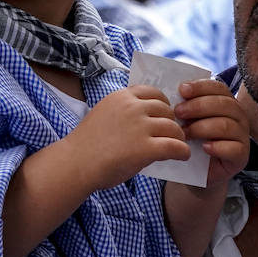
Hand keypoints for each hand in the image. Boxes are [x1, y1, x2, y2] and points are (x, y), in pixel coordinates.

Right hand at [67, 86, 188, 190]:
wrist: (75, 164)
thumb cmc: (87, 145)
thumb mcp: (104, 114)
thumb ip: (125, 112)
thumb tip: (150, 118)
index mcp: (121, 97)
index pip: (153, 93)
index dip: (163, 105)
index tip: (164, 116)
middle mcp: (133, 107)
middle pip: (166, 110)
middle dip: (171, 122)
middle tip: (173, 134)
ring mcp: (140, 127)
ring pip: (173, 128)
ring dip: (179, 137)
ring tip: (178, 146)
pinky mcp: (145, 148)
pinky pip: (175, 146)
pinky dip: (182, 151)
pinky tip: (182, 156)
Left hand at [174, 79, 250, 186]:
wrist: (196, 172)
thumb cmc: (191, 141)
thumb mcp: (187, 121)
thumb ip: (185, 106)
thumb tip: (173, 92)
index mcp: (226, 102)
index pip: (218, 88)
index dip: (201, 87)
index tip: (181, 90)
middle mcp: (238, 117)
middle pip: (224, 104)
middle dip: (198, 106)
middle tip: (178, 112)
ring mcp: (242, 136)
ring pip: (227, 125)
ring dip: (202, 127)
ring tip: (185, 133)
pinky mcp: (241, 156)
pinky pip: (233, 148)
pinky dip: (217, 147)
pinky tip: (204, 148)